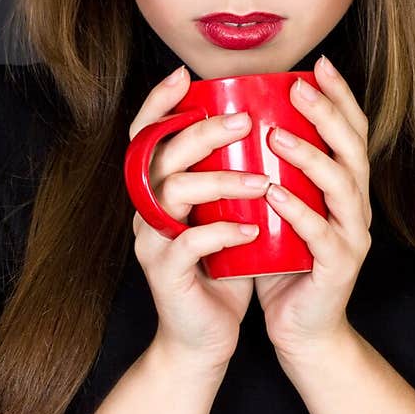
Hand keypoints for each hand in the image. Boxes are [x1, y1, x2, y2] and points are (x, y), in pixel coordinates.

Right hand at [128, 66, 269, 371]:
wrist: (203, 338)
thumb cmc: (221, 270)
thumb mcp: (225, 213)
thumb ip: (233, 175)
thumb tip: (268, 127)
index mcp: (158, 189)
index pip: (146, 135)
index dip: (158, 102)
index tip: (184, 75)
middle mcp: (146, 208)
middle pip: (158, 154)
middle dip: (200, 132)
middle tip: (242, 121)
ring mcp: (151, 240)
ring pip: (170, 193)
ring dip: (218, 181)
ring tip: (260, 183)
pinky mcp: (165, 273)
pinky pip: (187, 244)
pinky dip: (221, 233)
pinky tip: (250, 232)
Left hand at [253, 55, 371, 357]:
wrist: (301, 329)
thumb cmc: (284, 264)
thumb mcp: (279, 208)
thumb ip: (271, 170)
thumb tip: (239, 120)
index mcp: (345, 188)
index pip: (351, 131)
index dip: (340, 97)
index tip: (318, 64)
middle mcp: (357, 206)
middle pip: (353, 149)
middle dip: (328, 113)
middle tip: (299, 88)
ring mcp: (352, 236)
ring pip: (342, 186)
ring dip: (310, 156)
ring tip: (277, 134)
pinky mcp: (338, 268)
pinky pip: (321, 234)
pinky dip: (299, 211)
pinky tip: (274, 192)